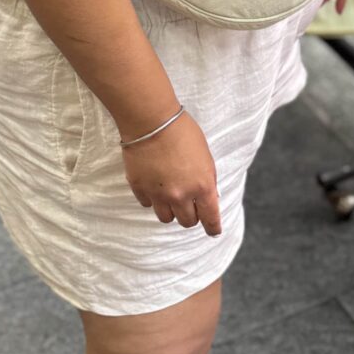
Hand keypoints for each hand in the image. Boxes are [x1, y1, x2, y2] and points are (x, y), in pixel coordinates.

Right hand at [122, 107, 221, 233]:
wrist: (152, 121)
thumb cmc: (183, 132)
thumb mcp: (205, 156)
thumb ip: (207, 179)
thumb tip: (209, 196)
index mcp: (202, 186)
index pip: (210, 218)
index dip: (213, 228)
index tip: (213, 232)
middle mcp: (181, 195)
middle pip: (187, 222)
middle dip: (190, 216)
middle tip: (189, 206)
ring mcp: (158, 194)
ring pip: (165, 218)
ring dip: (170, 210)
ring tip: (169, 196)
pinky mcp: (140, 188)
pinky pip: (147, 204)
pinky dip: (151, 198)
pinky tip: (153, 185)